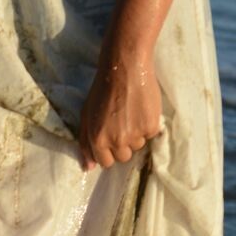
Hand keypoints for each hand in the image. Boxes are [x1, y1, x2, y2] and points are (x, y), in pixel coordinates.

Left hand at [78, 45, 163, 172]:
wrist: (125, 68)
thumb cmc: (102, 90)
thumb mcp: (86, 115)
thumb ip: (85, 142)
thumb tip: (89, 167)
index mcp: (97, 139)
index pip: (106, 162)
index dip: (108, 150)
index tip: (111, 138)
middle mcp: (116, 141)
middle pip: (123, 157)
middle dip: (122, 144)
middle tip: (122, 123)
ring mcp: (135, 135)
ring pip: (137, 146)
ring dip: (135, 134)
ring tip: (131, 112)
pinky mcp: (151, 126)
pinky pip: (150, 134)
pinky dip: (147, 124)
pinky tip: (141, 108)